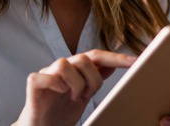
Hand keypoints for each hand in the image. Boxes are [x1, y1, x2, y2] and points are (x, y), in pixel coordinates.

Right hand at [13, 50, 135, 125]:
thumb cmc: (59, 113)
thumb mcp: (83, 96)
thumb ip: (94, 79)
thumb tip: (111, 66)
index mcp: (74, 70)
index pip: (96, 56)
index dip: (116, 57)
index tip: (136, 61)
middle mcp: (60, 68)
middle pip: (82, 58)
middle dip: (92, 79)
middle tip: (86, 96)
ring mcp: (46, 74)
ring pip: (63, 64)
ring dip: (74, 83)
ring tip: (73, 98)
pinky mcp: (33, 84)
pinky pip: (43, 76)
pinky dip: (54, 84)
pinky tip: (58, 93)